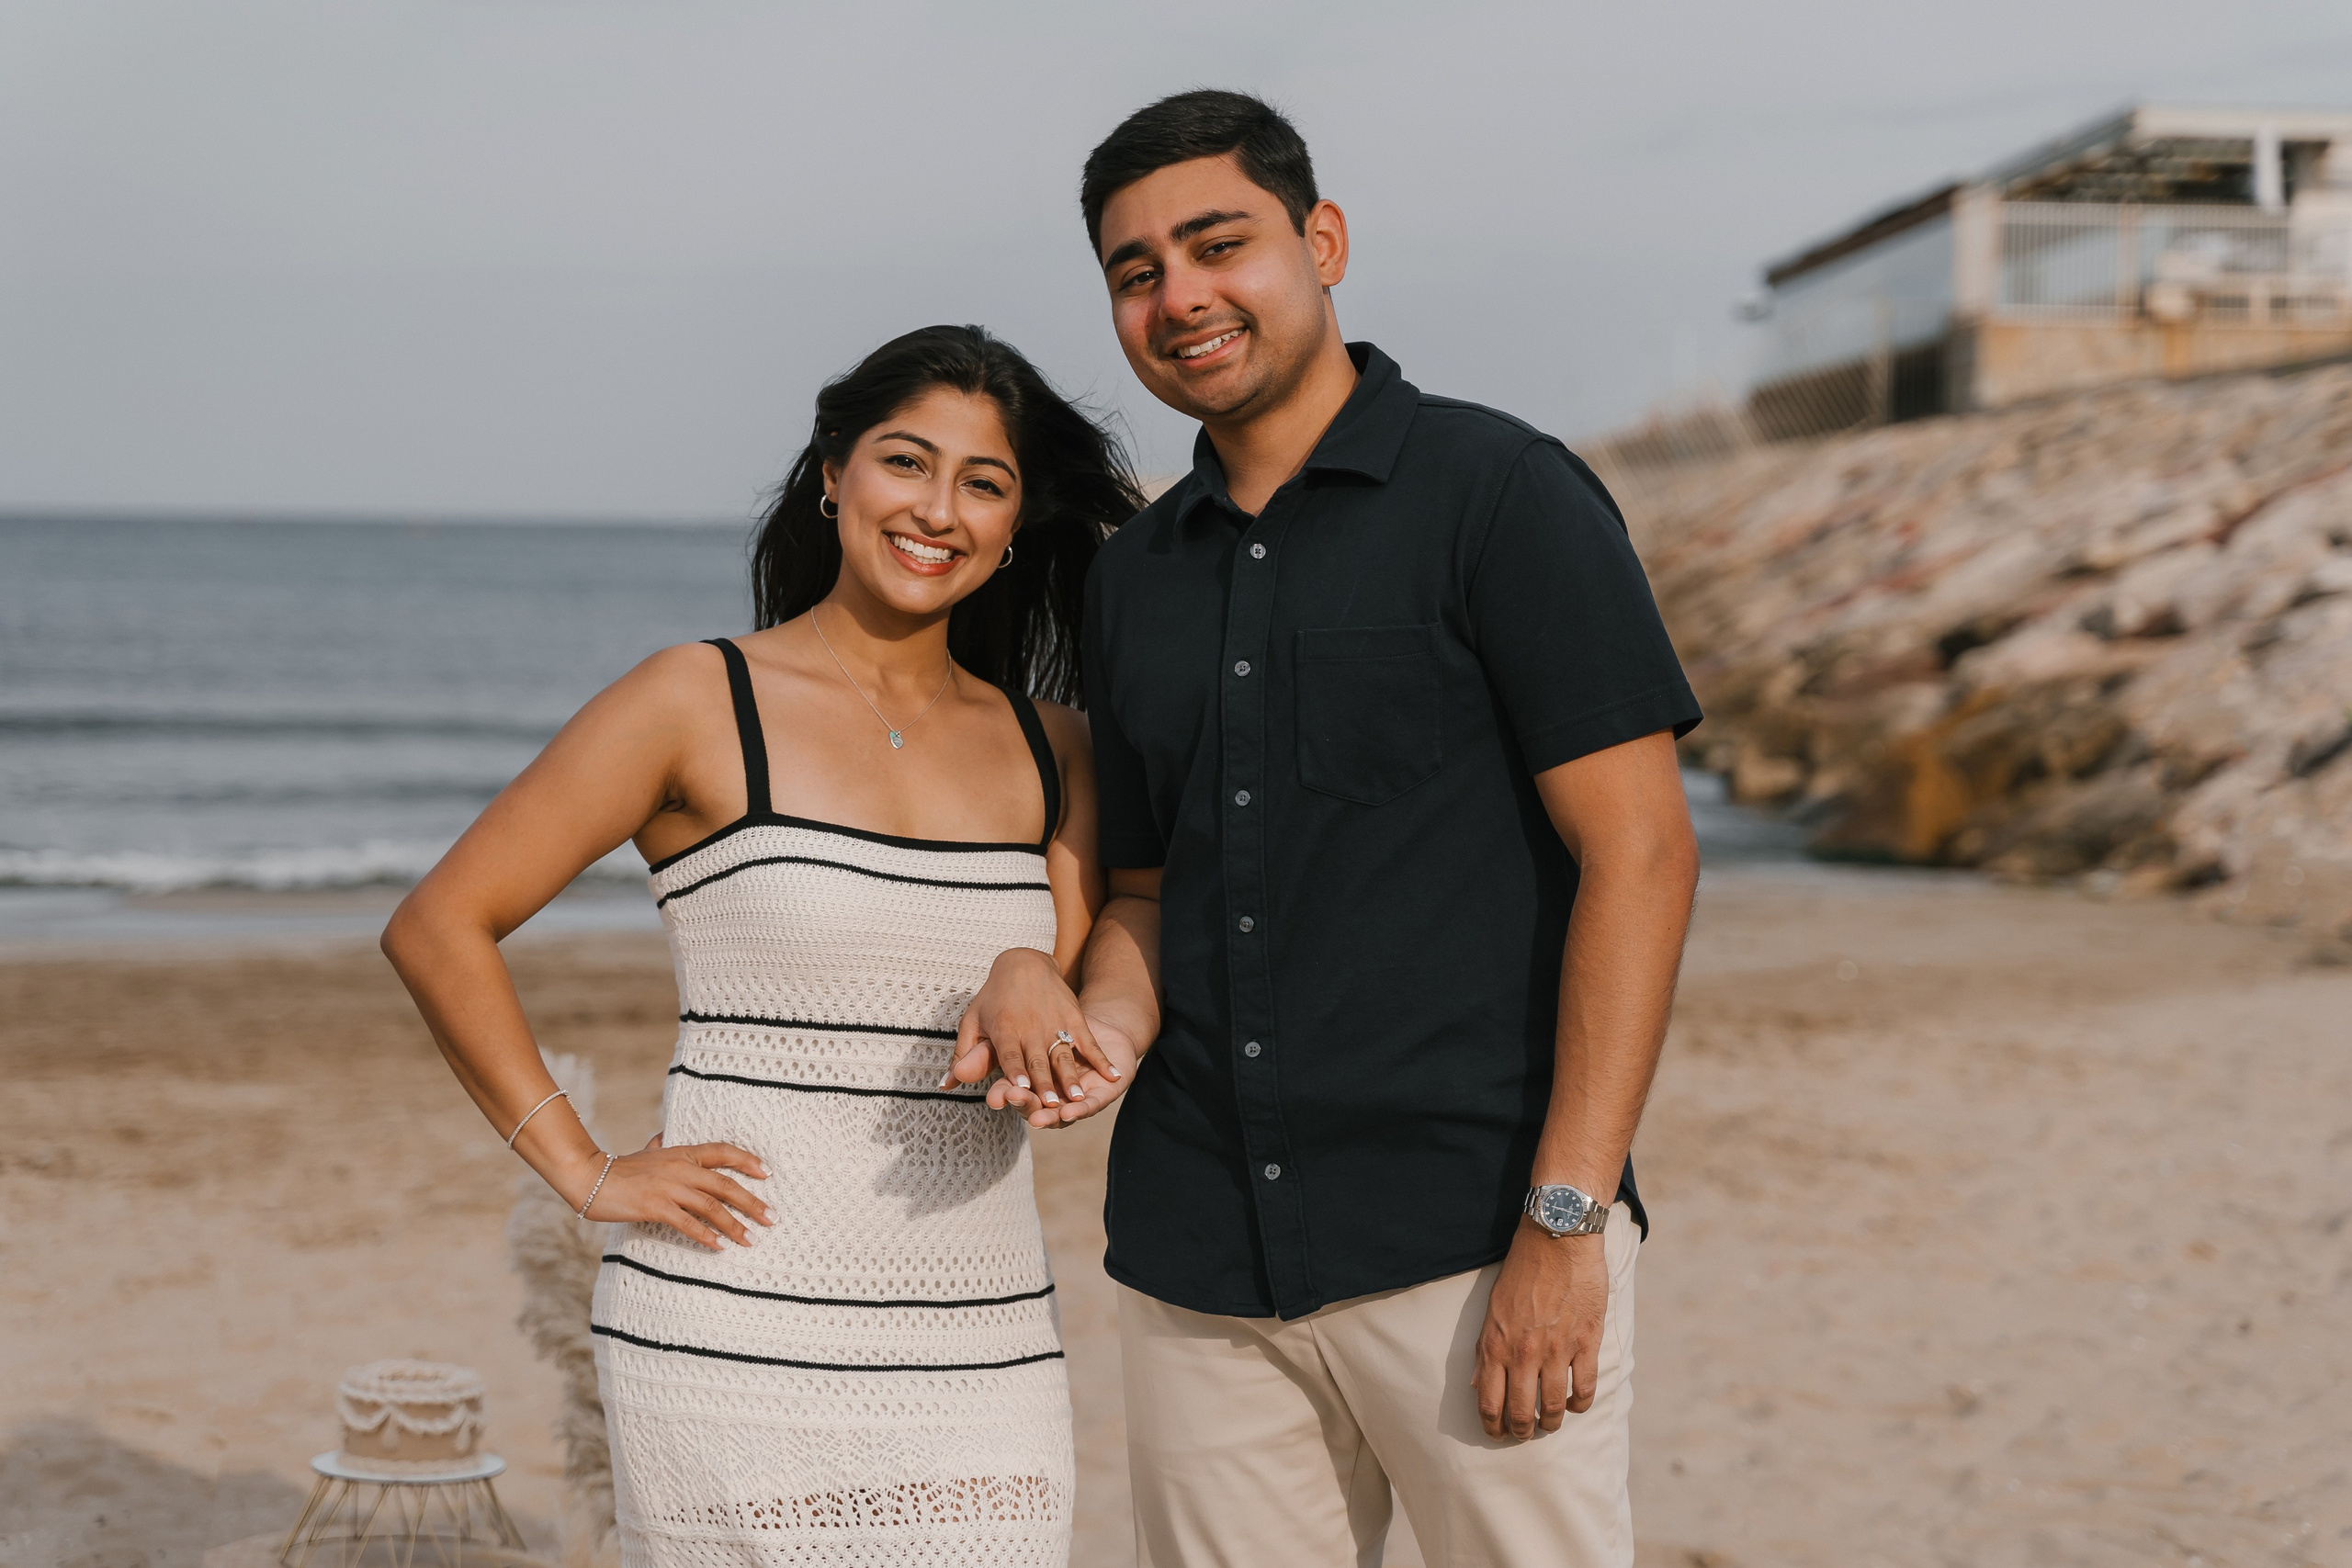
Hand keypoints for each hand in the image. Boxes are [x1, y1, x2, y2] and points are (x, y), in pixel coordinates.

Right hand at [570, 1134, 773, 1250]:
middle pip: (725, 1184)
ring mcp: (669, 1187)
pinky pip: (687, 1223)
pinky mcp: (656, 1206)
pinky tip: (719, 1246)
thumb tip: (662, 1137)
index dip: (747, 1161)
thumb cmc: (620, 1168)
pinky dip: (705, 1236)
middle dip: (752, 1202)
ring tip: (751, 1239)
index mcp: (682, 1153)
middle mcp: (681, 1168)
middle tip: (772, 1218)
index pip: (723, 1151)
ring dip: (734, 1225)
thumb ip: (658, 1146)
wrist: (590, 1177)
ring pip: (711, 1206)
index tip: (768, 1173)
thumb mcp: (645, 1152)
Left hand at [950, 948, 1126, 1129]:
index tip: (1021, 1090)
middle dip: (1045, 1084)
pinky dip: (1100, 1059)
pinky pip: (1088, 1042)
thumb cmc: (993, 998)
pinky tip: (1112, 1075)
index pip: (1009, 1055)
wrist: (1025, 963)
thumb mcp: (972, 1021)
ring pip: (1062, 1054)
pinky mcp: (1073, 1017)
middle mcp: (1030, 1027)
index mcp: (1004, 1028)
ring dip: (1071, 1077)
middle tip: (1052, 1107)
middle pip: (1037, 1059)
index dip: (1015, 1072)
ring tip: (1079, 1099)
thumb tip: (945, 1084)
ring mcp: (1054, 1022)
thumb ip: (962, 1055)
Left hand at [1474, 1217, 1608, 1439]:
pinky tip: (1577, 1403)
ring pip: (1555, 1407)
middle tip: (1525, 1434)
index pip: (1489, 1403)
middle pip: (1521, 1413)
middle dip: (1522, 1432)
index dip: (1493, 1427)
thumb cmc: (1523, 1271)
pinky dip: (1580, 1403)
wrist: (1558, 1238)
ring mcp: (1557, 1350)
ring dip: (1552, 1423)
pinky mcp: (1586, 1342)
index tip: (1497, 1434)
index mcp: (1496, 1345)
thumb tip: (1479, 1385)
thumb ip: (1487, 1349)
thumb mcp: (1492, 1309)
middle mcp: (1524, 1354)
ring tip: (1551, 1425)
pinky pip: (1585, 1388)